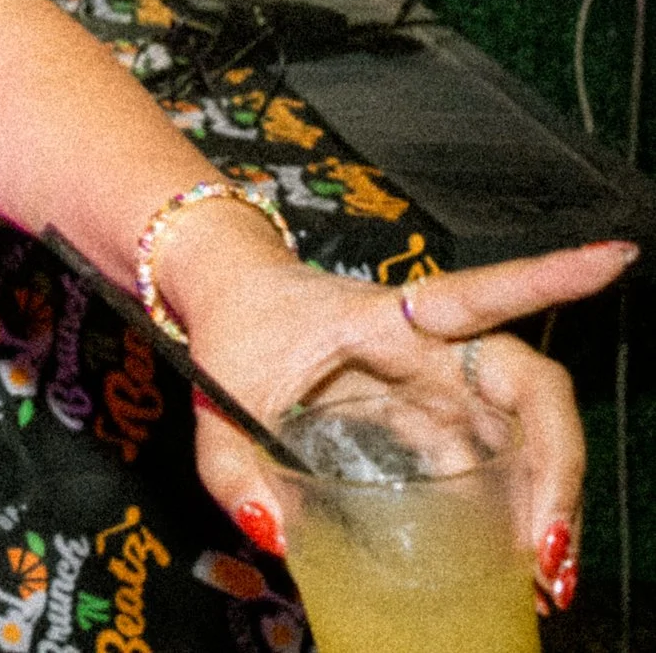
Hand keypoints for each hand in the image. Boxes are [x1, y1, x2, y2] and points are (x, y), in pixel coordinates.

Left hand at [184, 239, 635, 610]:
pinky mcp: (438, 418)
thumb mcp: (218, 398)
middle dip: (559, 467)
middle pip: (530, 390)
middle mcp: (430, 346)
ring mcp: (441, 383)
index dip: (548, 279)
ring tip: (545, 574)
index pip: (477, 295)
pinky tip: (521, 563)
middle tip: (550, 547)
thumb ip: (234, 471)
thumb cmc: (235, 332)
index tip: (615, 260)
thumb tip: (275, 534)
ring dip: (548, 501)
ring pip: (526, 434)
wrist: (229, 304)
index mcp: (383, 317)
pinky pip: (496, 459)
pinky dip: (515, 511)